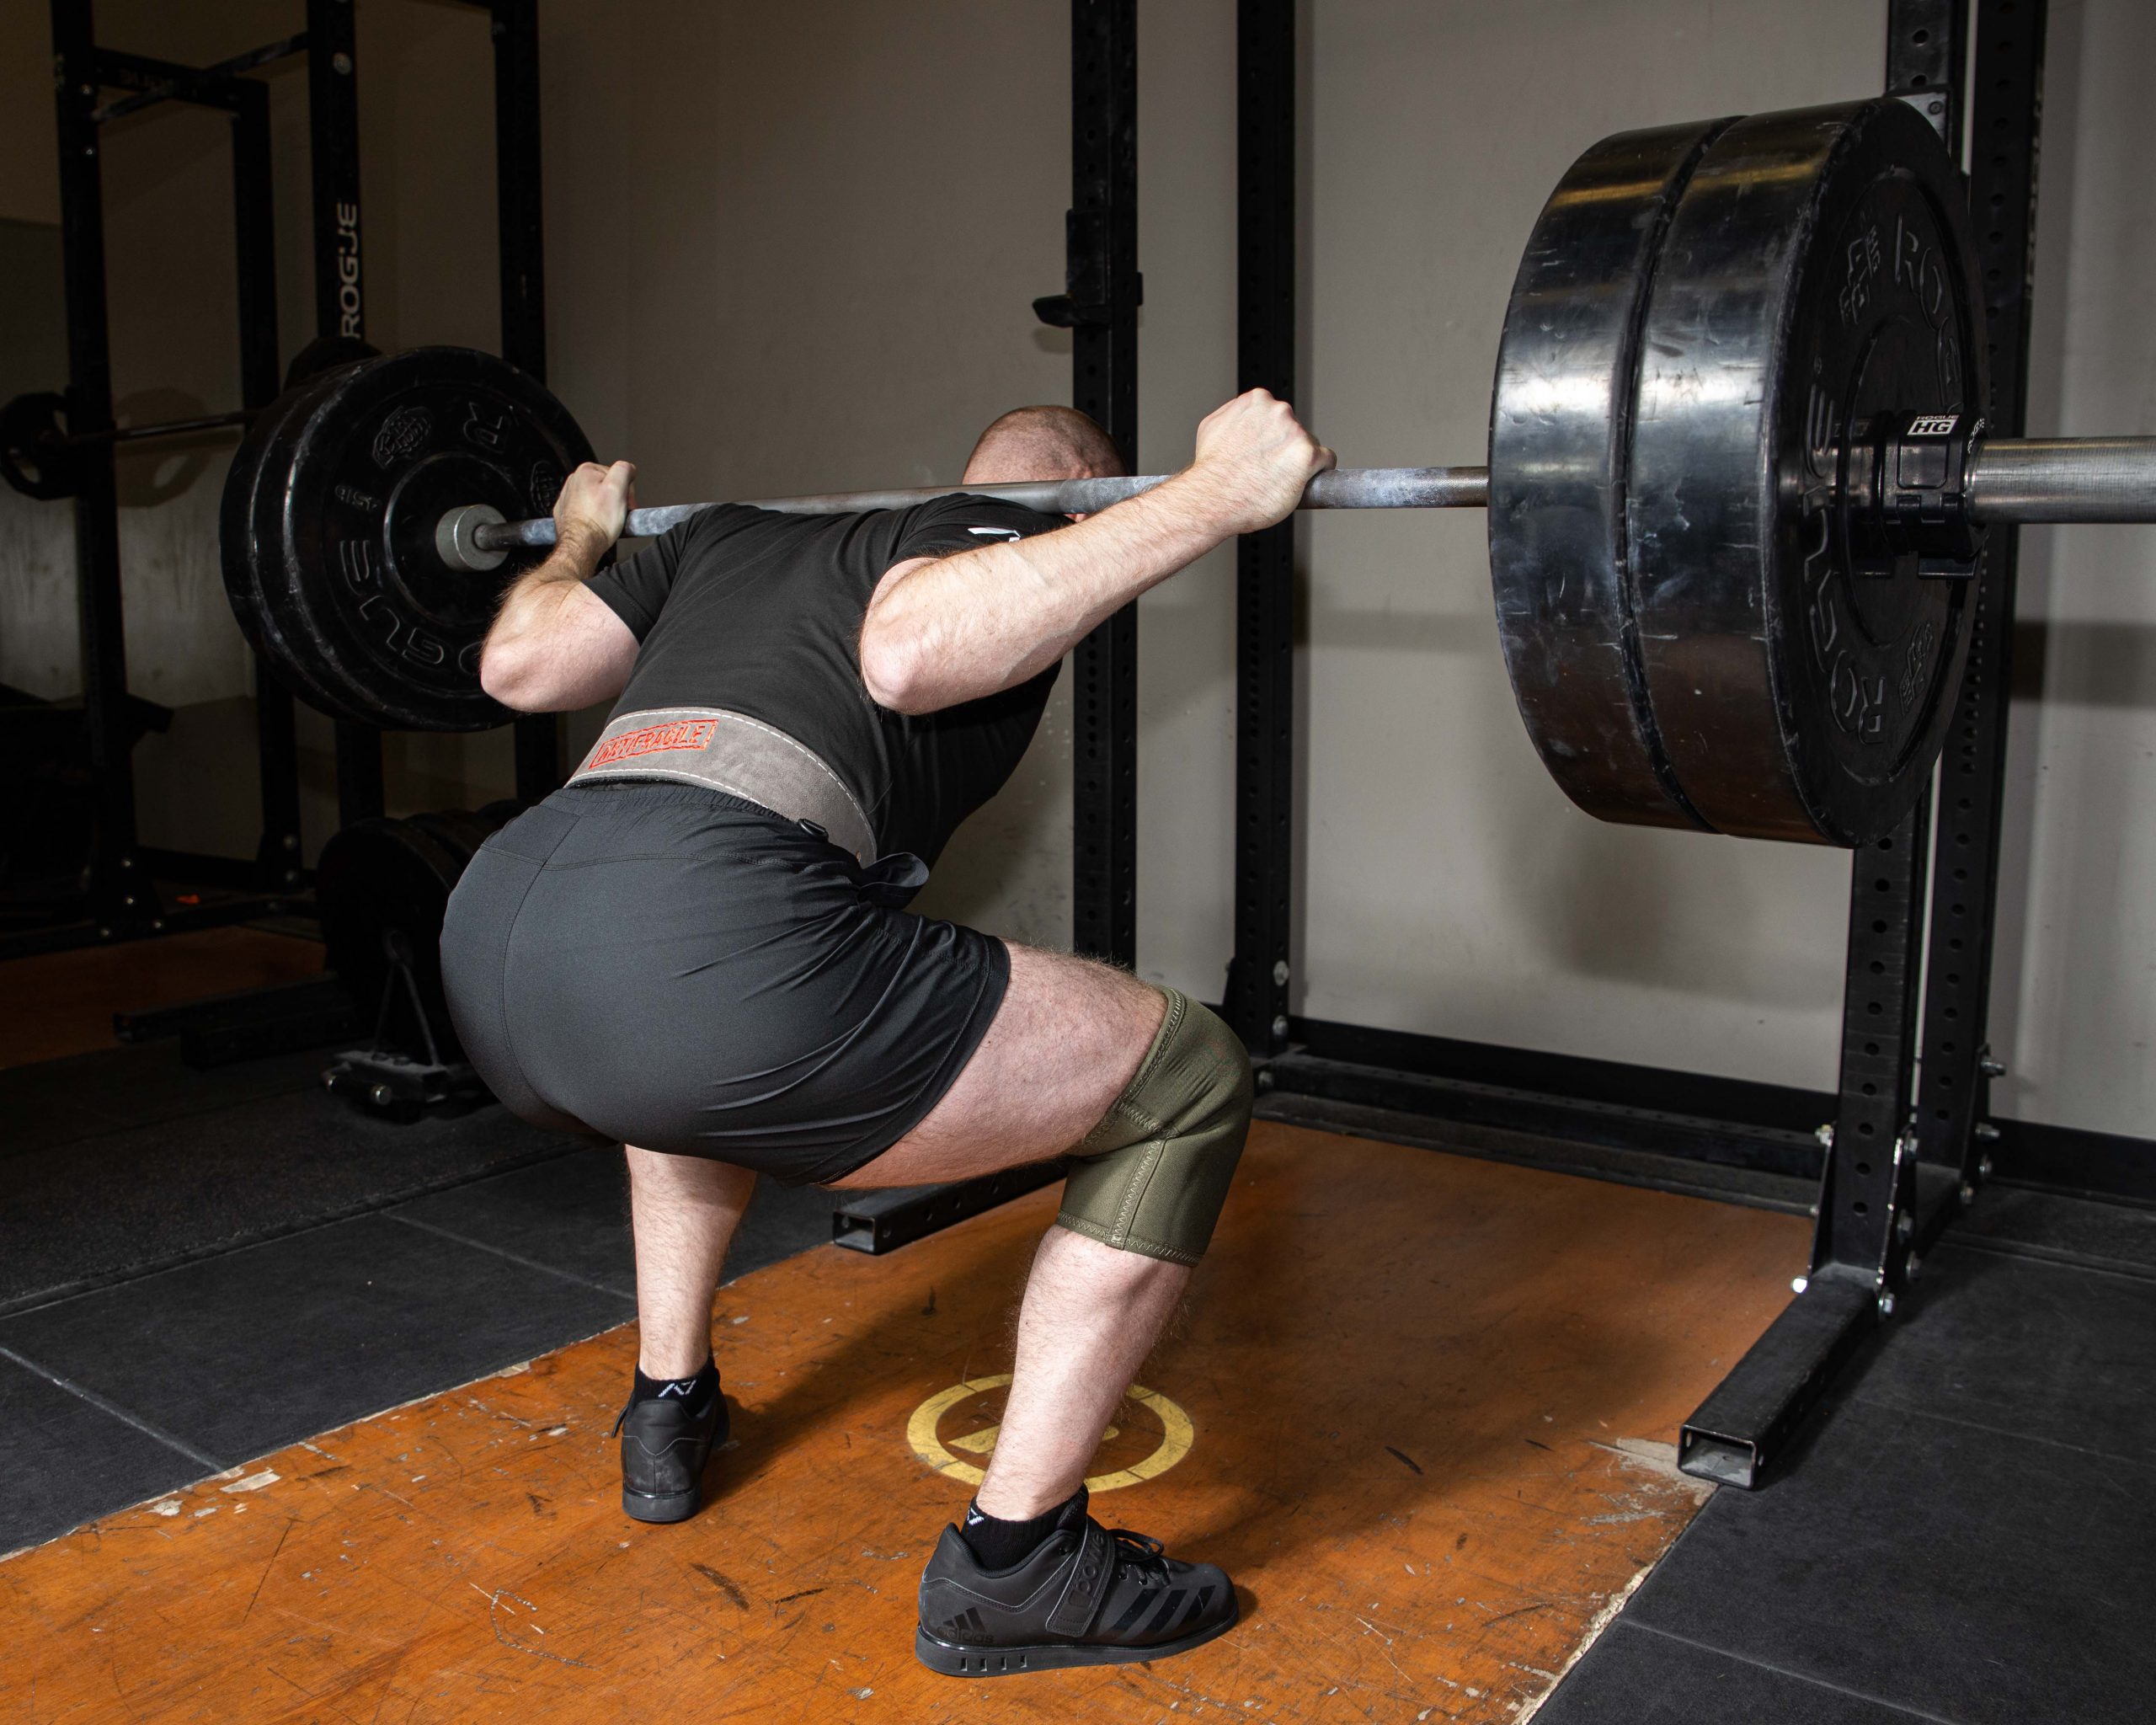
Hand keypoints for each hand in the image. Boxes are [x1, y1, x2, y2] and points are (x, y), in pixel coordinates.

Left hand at [553, 459, 635, 555]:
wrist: (581, 545)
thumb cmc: (597, 522)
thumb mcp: (618, 488)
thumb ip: (624, 469)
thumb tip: (628, 468)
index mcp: (586, 471)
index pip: (618, 475)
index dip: (626, 491)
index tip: (625, 504)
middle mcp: (574, 481)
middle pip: (607, 486)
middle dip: (615, 500)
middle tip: (616, 514)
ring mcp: (568, 497)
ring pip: (597, 499)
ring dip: (605, 509)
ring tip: (605, 521)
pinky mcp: (566, 513)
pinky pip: (586, 511)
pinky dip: (593, 517)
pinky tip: (596, 524)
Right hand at [1184, 390, 1334, 534]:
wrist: (1213, 498)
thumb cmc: (1211, 471)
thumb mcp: (1213, 427)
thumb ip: (1235, 416)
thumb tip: (1244, 419)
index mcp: (1258, 401)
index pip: (1277, 415)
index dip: (1273, 436)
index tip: (1267, 451)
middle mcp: (1279, 411)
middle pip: (1295, 429)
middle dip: (1286, 448)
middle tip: (1270, 469)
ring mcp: (1295, 433)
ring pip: (1310, 445)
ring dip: (1299, 461)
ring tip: (1278, 479)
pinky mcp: (1308, 456)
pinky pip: (1326, 460)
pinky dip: (1319, 471)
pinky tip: (1304, 481)